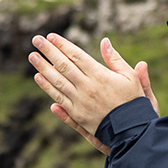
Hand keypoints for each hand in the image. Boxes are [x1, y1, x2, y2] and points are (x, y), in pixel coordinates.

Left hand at [29, 34, 155, 154]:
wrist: (133, 131)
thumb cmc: (134, 102)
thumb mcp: (130, 77)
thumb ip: (115, 59)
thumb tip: (104, 41)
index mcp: (100, 76)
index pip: (76, 56)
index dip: (62, 45)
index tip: (51, 36)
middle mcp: (87, 87)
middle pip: (63, 66)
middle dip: (48, 51)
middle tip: (36, 40)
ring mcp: (80, 102)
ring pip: (57, 81)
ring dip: (43, 68)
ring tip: (32, 56)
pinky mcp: (77, 115)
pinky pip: (59, 98)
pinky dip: (47, 88)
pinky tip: (38, 78)